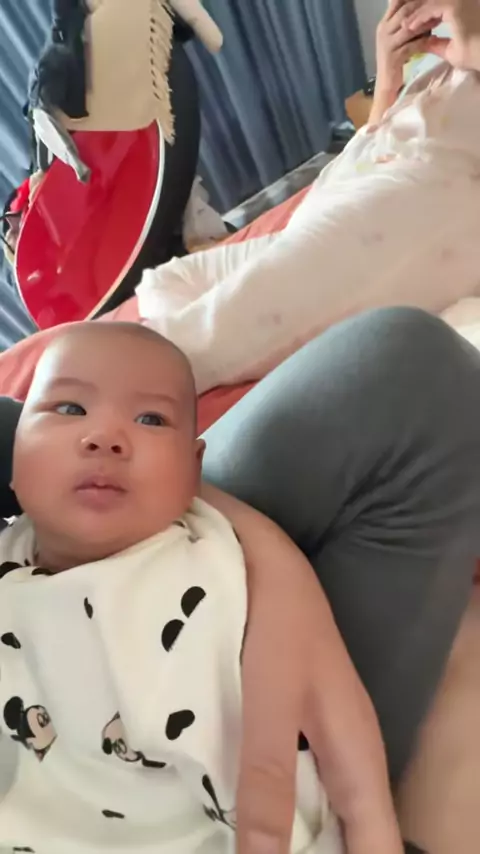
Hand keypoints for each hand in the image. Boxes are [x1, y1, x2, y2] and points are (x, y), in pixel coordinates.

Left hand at [201, 484, 403, 853]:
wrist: (261, 557)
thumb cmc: (277, 622)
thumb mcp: (271, 700)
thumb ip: (268, 779)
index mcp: (357, 754)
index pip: (377, 843)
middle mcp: (344, 753)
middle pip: (348, 834)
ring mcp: (315, 737)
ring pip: (315, 811)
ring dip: (287, 837)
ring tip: (236, 846)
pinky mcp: (284, 722)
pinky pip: (283, 782)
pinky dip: (261, 807)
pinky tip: (227, 818)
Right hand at [376, 0, 441, 96]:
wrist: (386, 86)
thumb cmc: (395, 61)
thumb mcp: (399, 39)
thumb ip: (407, 24)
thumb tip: (423, 9)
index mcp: (383, 24)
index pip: (396, 2)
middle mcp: (382, 31)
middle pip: (404, 11)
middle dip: (423, 7)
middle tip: (438, 5)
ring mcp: (386, 44)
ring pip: (409, 27)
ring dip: (426, 23)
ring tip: (439, 20)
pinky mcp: (393, 58)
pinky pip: (412, 45)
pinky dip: (425, 42)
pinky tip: (435, 40)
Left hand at [406, 0, 479, 69]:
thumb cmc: (475, 55)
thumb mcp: (452, 50)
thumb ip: (438, 44)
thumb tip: (426, 44)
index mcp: (461, 8)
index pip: (436, 7)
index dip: (421, 15)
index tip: (408, 27)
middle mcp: (460, 1)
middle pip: (431, 2)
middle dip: (415, 11)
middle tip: (401, 22)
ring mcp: (458, 1)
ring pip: (429, 3)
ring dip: (414, 14)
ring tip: (402, 26)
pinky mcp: (454, 6)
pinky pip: (430, 8)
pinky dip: (418, 17)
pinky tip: (408, 27)